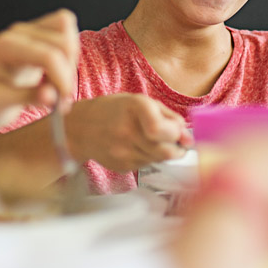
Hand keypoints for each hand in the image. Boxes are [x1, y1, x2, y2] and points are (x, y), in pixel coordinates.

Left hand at [0, 9, 79, 133]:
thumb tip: (53, 96)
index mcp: (6, 46)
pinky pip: (66, 35)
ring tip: (58, 86)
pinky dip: (69, 56)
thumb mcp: (0, 104)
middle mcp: (19, 33)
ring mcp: (31, 32)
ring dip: (71, 61)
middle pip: (64, 40)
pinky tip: (57, 77)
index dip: (62, 79)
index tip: (63, 102)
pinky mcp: (40, 37)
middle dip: (68, 71)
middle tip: (61, 98)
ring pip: (68, 30)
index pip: (49, 55)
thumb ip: (28, 98)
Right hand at [64, 94, 188, 171]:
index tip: (182, 135)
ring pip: (159, 160)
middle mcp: (127, 130)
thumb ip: (168, 116)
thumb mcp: (140, 101)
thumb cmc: (113, 110)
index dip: (177, 135)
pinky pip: (146, 165)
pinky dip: (149, 158)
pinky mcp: (121, 165)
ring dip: (163, 153)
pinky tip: (137, 147)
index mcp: (135, 107)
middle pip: (166, 151)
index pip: (161, 129)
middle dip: (177, 149)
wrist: (80, 128)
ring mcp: (122, 151)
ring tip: (153, 141)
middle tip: (176, 143)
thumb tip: (188, 136)